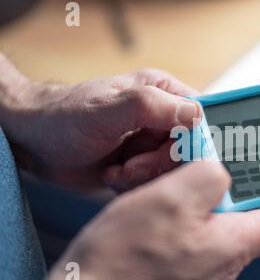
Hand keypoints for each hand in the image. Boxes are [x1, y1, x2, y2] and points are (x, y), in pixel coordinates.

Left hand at [0, 57, 199, 190]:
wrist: (37, 145)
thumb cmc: (64, 118)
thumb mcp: (106, 110)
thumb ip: (150, 107)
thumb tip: (194, 115)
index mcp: (163, 93)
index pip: (201, 118)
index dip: (193, 142)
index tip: (171, 155)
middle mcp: (163, 117)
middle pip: (189, 151)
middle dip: (159, 164)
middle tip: (131, 163)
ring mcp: (153, 142)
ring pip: (173, 171)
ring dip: (144, 176)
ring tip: (118, 168)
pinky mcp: (144, 164)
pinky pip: (156, 183)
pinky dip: (134, 185)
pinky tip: (113, 174)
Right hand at [33, 161, 259, 279]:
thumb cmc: (123, 260)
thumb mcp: (170, 200)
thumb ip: (208, 176)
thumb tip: (221, 170)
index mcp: (233, 245)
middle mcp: (223, 262)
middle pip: (249, 216)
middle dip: (238, 185)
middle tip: (219, 159)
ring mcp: (201, 270)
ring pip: (218, 224)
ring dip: (206, 198)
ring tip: (183, 176)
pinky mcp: (179, 272)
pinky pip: (194, 236)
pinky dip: (186, 215)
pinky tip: (162, 203)